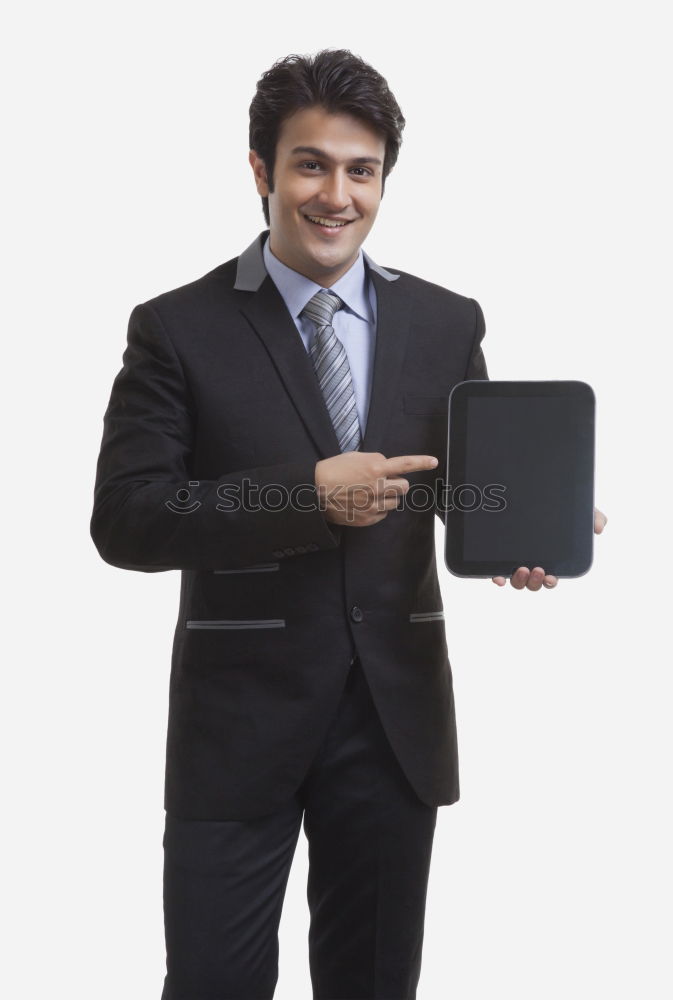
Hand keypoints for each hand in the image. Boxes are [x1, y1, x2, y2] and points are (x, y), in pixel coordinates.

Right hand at [315, 451, 437, 526]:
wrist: (315, 492)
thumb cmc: (332, 471)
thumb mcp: (354, 457)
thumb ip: (375, 461)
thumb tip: (387, 467)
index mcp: (375, 468)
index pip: (405, 464)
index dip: (421, 462)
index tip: (434, 462)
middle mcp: (377, 486)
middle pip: (403, 487)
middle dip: (396, 484)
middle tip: (382, 483)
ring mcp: (373, 504)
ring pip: (395, 502)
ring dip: (387, 497)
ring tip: (369, 494)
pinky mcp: (368, 518)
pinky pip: (384, 514)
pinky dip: (378, 509)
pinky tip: (363, 503)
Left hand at [491, 506, 607, 589]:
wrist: (535, 493)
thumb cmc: (559, 510)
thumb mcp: (579, 511)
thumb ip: (593, 516)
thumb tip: (599, 527)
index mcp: (550, 560)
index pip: (551, 578)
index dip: (550, 581)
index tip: (551, 577)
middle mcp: (532, 563)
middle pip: (532, 583)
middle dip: (534, 582)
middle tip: (537, 570)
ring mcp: (515, 561)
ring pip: (516, 581)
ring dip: (518, 580)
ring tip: (521, 569)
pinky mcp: (500, 556)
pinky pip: (497, 572)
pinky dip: (497, 577)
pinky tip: (497, 576)